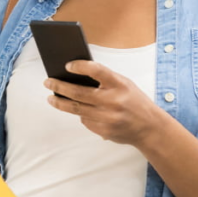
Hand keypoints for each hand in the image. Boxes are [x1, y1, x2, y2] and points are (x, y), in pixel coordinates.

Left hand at [44, 60, 170, 147]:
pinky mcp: (103, 131)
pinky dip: (80, 114)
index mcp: (119, 84)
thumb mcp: (124, 84)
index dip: (81, 66)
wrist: (149, 128)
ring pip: (76, 109)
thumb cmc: (134, 101)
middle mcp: (113, 101)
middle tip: (48, 82)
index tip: (67, 65)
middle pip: (78, 93)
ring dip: (60, 102)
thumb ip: (104, 79)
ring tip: (51, 97)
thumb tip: (75, 75)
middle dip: (59, 87)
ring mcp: (107, 118)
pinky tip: (77, 110)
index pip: (97, 70)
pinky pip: (85, 120)